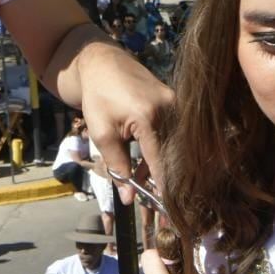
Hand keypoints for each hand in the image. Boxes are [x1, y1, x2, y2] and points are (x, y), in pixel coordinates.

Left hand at [78, 43, 173, 201]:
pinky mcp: (176, 102)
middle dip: (165, 181)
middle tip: (156, 203)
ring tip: (143, 182)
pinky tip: (146, 166)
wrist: (102, 63)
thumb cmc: (98, 97)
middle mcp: (170, 109)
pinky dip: (162, 152)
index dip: (163, 188)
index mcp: (149, 117)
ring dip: (161, 167)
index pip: (162, 162)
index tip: (165, 209)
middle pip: (174, 156)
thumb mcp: (102, 134)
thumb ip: (117, 166)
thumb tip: (129, 197)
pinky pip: (174, 134)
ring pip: (175, 146)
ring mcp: (176, 104)